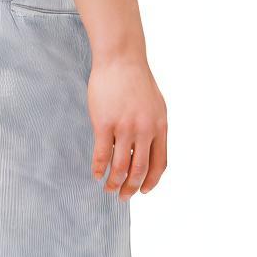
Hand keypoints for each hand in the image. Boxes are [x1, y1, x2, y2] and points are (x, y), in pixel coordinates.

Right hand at [88, 58, 167, 198]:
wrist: (121, 59)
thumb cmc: (136, 81)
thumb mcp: (156, 106)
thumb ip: (154, 128)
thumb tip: (147, 151)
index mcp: (160, 126)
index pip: (159, 164)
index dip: (151, 181)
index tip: (143, 191)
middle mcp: (145, 130)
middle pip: (140, 170)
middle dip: (131, 188)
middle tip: (123, 197)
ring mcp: (124, 127)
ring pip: (120, 166)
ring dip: (114, 183)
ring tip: (108, 189)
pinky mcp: (104, 124)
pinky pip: (101, 155)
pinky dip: (98, 168)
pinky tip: (96, 174)